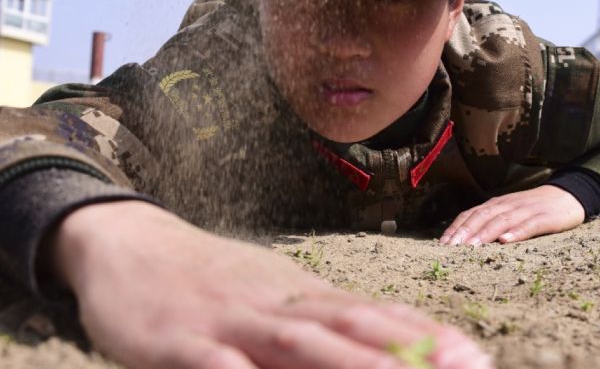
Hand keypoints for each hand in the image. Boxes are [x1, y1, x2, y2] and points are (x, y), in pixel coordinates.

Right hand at [50, 201, 491, 368]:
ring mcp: (229, 322)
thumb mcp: (266, 293)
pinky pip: (217, 368)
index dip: (423, 337)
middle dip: (409, 354)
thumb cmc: (206, 281)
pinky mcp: (179, 343)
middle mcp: (275, 304)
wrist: (125, 243)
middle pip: (350, 329)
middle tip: (465, 367)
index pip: (372, 315)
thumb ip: (315, 321)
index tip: (474, 356)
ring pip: (298, 345)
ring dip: (354, 365)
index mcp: (298, 295)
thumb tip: (380, 343)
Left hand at [439, 185, 585, 245]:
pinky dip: (516, 232)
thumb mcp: (509, 213)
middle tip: (450, 249)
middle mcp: (508, 205)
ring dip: (485, 233)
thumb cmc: (534, 210)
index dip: (456, 228)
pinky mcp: (545, 218)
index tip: (442, 244)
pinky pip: (529, 225)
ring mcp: (527, 210)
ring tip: (471, 247)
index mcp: (497, 205)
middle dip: (465, 232)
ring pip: (502, 220)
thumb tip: (465, 240)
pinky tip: (506, 241)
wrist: (568, 196)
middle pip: (482, 217)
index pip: (471, 214)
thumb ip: (491, 222)